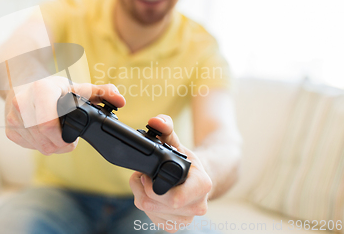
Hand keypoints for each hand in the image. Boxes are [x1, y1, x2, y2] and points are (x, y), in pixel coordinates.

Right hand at [5, 77, 124, 154]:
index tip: (73, 136)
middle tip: (68, 138)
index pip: (48, 125)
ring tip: (57, 133)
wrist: (23, 82)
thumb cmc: (53, 87)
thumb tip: (121, 100)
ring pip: (38, 146)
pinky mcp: (9, 130)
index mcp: (41, 90)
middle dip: (61, 144)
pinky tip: (44, 133)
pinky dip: (40, 145)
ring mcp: (12, 118)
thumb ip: (102, 92)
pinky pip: (29, 147)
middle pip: (45, 140)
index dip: (64, 137)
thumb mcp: (77, 87)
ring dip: (52, 146)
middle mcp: (22, 103)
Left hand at [129, 115, 211, 232]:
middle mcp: (197, 206)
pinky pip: (151, 219)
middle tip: (144, 175)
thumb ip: (165, 127)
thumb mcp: (177, 142)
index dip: (152, 186)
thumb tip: (155, 121)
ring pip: (149, 211)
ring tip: (150, 183)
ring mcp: (187, 219)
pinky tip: (153, 195)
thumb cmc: (188, 161)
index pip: (173, 198)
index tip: (147, 174)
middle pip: (154, 204)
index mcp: (202, 186)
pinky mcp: (176, 226)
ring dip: (142, 195)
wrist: (199, 179)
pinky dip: (147, 206)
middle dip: (142, 187)